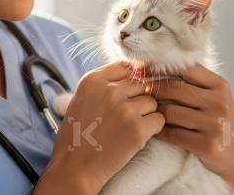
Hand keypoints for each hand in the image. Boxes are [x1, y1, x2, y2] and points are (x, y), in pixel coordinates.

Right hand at [36, 61, 164, 193]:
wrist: (74, 168)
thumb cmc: (78, 135)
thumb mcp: (82, 99)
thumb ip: (104, 84)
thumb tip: (135, 71)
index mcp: (93, 80)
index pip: (126, 66)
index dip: (132, 78)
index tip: (131, 91)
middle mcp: (110, 91)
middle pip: (141, 84)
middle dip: (138, 99)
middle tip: (126, 117)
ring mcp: (125, 109)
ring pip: (152, 102)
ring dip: (146, 114)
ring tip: (129, 128)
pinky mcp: (138, 128)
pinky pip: (159, 119)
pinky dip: (153, 128)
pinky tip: (138, 136)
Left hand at [146, 65, 233, 189]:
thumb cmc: (217, 121)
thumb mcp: (214, 96)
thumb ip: (193, 81)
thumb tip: (155, 64)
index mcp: (220, 85)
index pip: (185, 68)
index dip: (159, 67)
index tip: (141, 70)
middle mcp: (219, 102)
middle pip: (174, 89)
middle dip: (152, 89)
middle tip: (139, 93)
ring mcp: (214, 124)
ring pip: (170, 112)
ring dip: (154, 112)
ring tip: (147, 112)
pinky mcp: (207, 144)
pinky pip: (172, 134)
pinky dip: (159, 131)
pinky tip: (154, 130)